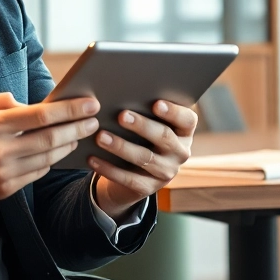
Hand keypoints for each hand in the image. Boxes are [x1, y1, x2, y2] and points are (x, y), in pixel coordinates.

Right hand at [0, 93, 100, 208]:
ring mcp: (3, 172)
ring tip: (80, 134)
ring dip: (69, 145)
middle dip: (78, 128)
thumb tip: (30, 104)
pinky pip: (37, 173)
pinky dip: (51, 160)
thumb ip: (1, 101)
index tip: (89, 103)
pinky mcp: (5, 189)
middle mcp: (0, 150)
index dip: (69, 109)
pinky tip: (58, 151)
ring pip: (48, 157)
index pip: (40, 115)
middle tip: (94, 120)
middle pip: (51, 138)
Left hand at [90, 100, 195, 220]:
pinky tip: (92, 158)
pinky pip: (128, 178)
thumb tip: (120, 92)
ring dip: (121, 147)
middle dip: (142, 126)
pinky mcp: (149, 188)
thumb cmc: (140, 134)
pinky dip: (108, 168)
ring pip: (145, 158)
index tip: (156, 103)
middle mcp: (180, 152)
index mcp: (184, 131)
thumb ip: (143, 108)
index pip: (187, 120)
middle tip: (121, 115)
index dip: (173, 112)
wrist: (134, 171)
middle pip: (164, 137)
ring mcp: (166, 172)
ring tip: (101, 136)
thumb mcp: (148, 122)